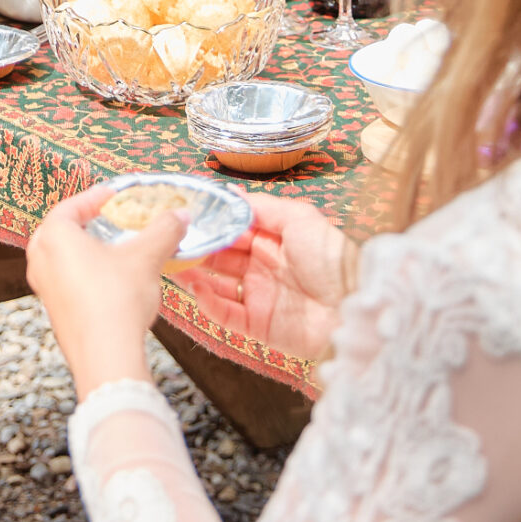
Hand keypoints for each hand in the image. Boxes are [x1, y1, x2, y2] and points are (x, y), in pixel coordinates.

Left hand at [27, 183, 198, 400]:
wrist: (105, 355)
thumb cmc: (117, 300)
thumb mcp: (146, 257)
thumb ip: (164, 229)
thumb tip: (179, 215)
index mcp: (54, 236)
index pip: (72, 205)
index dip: (96, 198)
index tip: (116, 196)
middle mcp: (39, 259)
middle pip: (64, 230)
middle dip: (90, 224)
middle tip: (113, 221)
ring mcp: (43, 288)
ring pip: (64, 258)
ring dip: (89, 251)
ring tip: (117, 251)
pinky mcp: (54, 311)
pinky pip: (67, 281)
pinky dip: (87, 275)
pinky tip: (113, 282)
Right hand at [183, 194, 348, 364]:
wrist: (353, 307)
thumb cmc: (331, 257)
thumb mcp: (300, 218)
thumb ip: (262, 207)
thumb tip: (230, 194)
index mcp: (273, 241)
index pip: (233, 230)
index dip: (210, 223)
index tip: (184, 215)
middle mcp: (263, 268)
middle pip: (220, 257)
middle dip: (196, 248)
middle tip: (168, 240)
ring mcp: (260, 298)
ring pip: (216, 285)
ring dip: (194, 275)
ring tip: (171, 262)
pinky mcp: (259, 327)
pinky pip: (226, 315)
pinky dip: (208, 303)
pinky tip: (196, 288)